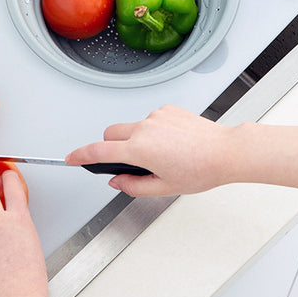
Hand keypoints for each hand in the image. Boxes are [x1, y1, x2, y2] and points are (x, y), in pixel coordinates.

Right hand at [65, 105, 238, 196]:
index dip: (81, 155)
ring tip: (162, 154)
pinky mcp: (167, 109)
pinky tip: (171, 142)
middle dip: (111, 147)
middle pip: (110, 134)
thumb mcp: (165, 187)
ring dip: (135, 140)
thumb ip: (133, 186)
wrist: (226, 151)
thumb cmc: (201, 170)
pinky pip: (149, 120)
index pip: (100, 152)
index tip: (71, 157)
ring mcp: (155, 116)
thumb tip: (116, 181)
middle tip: (128, 162)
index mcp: (140, 149)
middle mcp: (144, 128)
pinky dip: (152, 131)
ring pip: (131, 128)